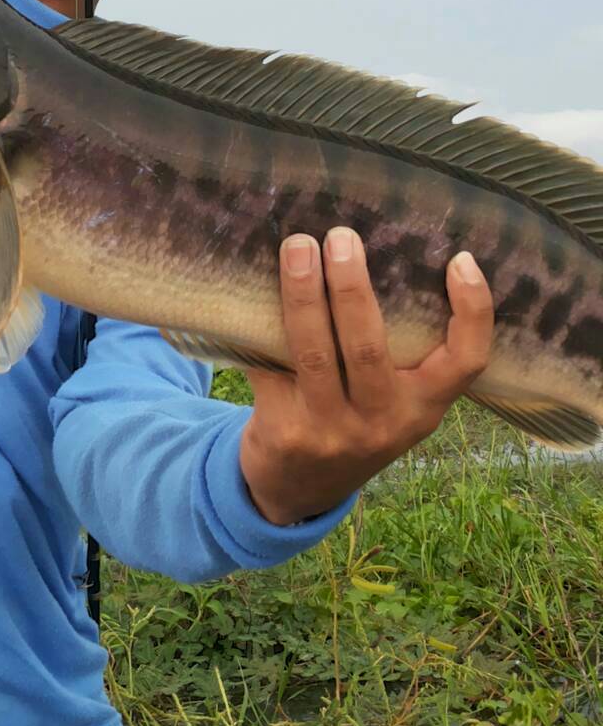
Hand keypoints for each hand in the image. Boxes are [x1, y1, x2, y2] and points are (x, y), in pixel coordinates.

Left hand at [239, 226, 493, 525]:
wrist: (296, 489)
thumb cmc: (351, 420)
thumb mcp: (389, 401)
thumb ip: (395, 352)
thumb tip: (375, 252)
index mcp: (423, 408)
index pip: (466, 362)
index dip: (473, 312)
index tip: (461, 260)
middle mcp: (385, 423)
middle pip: (370, 347)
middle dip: (352, 287)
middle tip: (341, 236)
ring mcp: (333, 431)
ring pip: (316, 352)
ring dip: (303, 294)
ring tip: (298, 247)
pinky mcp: (285, 430)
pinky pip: (272, 365)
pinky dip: (261, 325)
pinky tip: (252, 289)